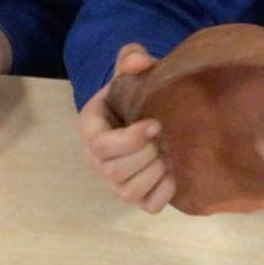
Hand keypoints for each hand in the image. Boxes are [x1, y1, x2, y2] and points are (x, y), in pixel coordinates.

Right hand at [77, 43, 176, 212]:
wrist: (147, 112)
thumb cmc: (136, 91)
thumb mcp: (131, 68)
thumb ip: (131, 58)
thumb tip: (137, 62)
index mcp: (91, 128)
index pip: (100, 146)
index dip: (130, 140)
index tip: (156, 124)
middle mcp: (98, 160)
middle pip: (113, 172)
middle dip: (146, 155)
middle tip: (164, 137)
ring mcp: (115, 182)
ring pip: (128, 192)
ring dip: (156, 172)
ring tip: (168, 152)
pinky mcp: (136, 197)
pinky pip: (149, 205)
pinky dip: (165, 191)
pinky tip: (172, 170)